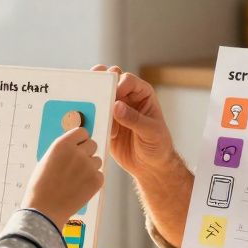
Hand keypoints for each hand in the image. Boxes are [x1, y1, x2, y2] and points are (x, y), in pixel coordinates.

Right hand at [23, 127, 103, 227]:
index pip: (82, 132)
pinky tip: (80, 188)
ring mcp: (89, 166)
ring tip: (76, 180)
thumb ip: (63, 150)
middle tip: (78, 165)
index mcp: (62, 145)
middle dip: (87, 152)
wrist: (44, 210)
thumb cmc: (41, 186)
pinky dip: (93, 181)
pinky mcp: (96, 180)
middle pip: (92, 144)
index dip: (80, 139)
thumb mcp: (47, 160)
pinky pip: (99, 175)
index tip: (78, 145)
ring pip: (97, 160)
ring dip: (90, 167)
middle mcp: (77, 153)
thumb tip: (76, 145)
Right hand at [90, 65, 180, 181]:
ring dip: (92, 102)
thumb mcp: (151, 132)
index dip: (119, 85)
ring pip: (99, 97)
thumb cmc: (158, 146)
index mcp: (142, 94)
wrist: (150, 166)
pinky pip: (94, 116)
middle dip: (99, 82)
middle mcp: (127, 98)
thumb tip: (117, 106)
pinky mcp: (105, 124)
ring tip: (88, 112)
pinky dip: (90, 119)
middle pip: (110, 81)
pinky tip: (91, 127)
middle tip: (91, 89)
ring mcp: (114, 110)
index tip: (113, 99)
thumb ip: (135, 119)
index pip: (128, 80)